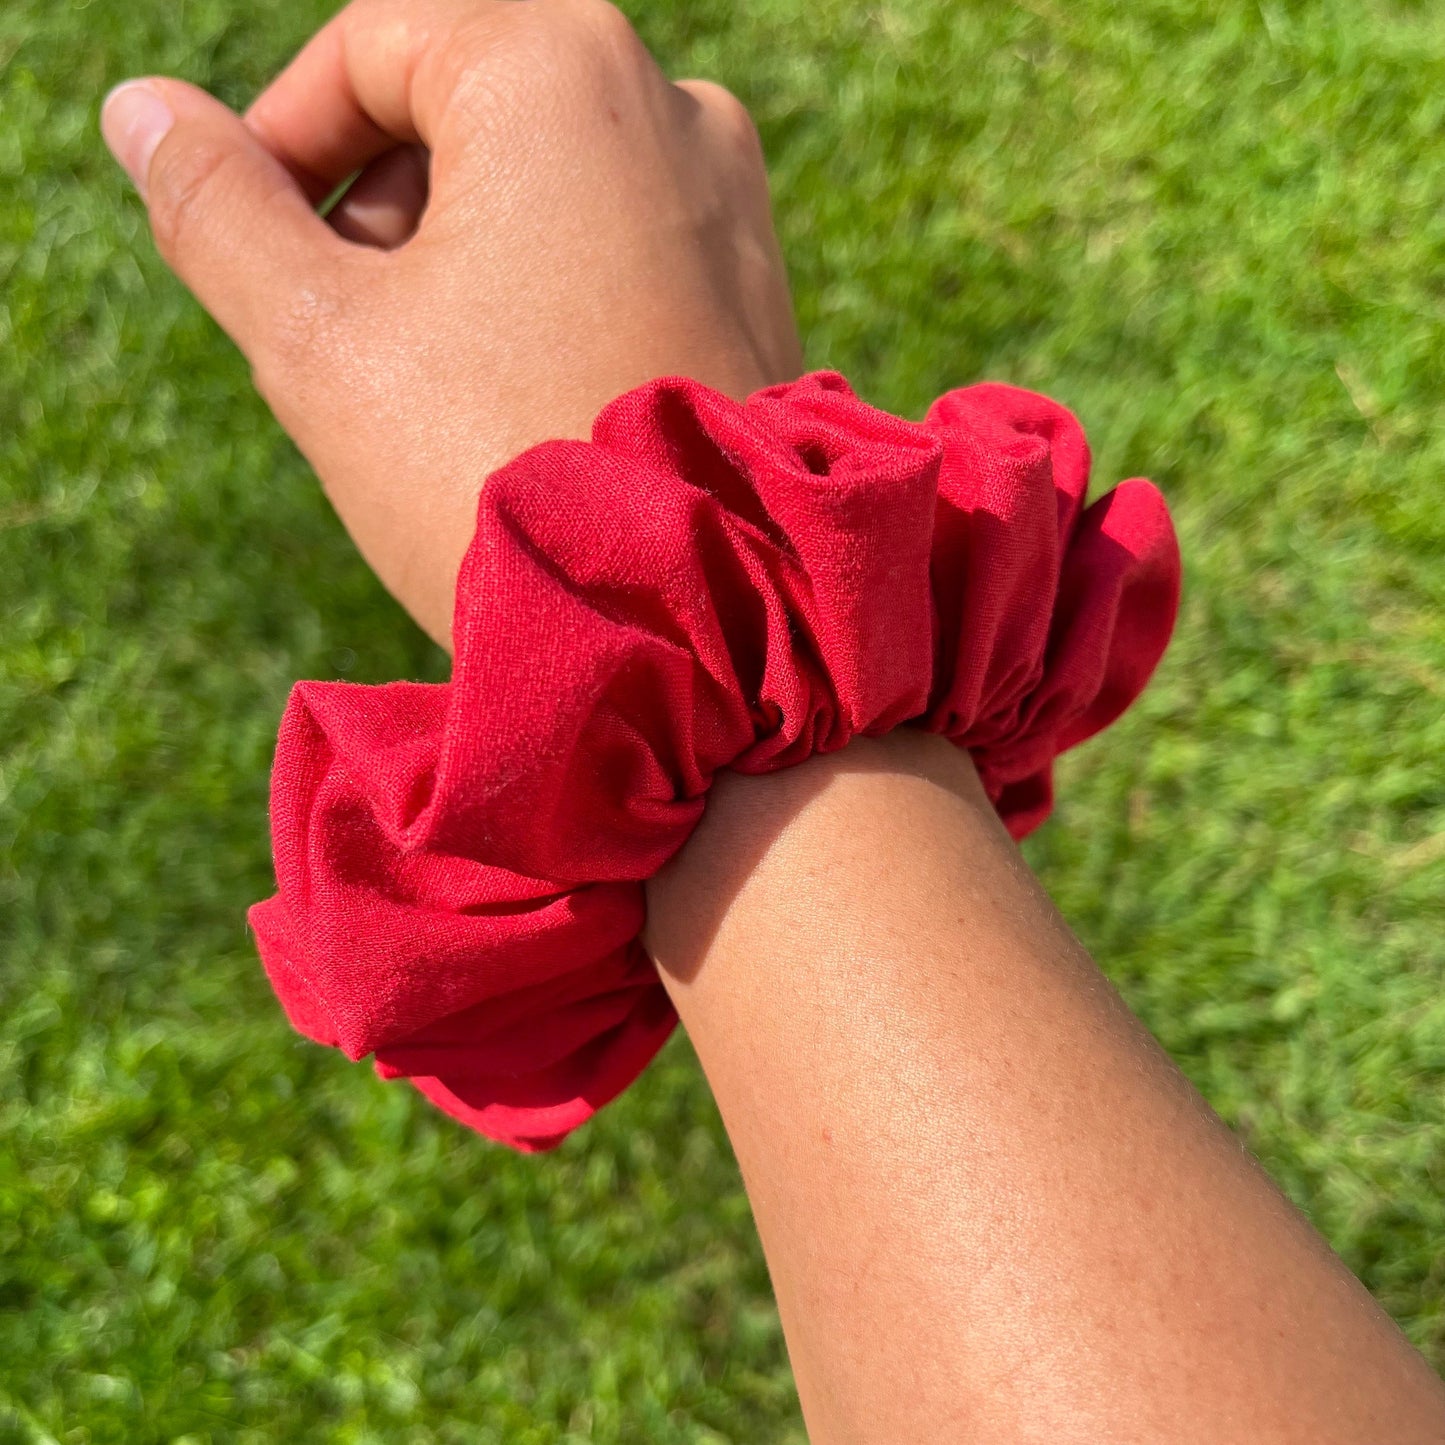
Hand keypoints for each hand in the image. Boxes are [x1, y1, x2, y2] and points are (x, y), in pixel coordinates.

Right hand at [102, 0, 801, 645]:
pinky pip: (616, 254)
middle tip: (348, 348)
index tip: (256, 253)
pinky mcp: (756, 289)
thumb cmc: (498, 467)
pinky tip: (524, 410)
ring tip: (437, 398)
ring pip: (541, 193)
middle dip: (377, 221)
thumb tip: (145, 112)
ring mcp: (731, 200)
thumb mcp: (323, 341)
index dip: (284, 143)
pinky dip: (542, 303)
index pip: (371, 50)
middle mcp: (672, 104)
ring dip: (454, 271)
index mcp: (562, 66)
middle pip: (463, 117)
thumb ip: (219, 212)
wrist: (694, 618)